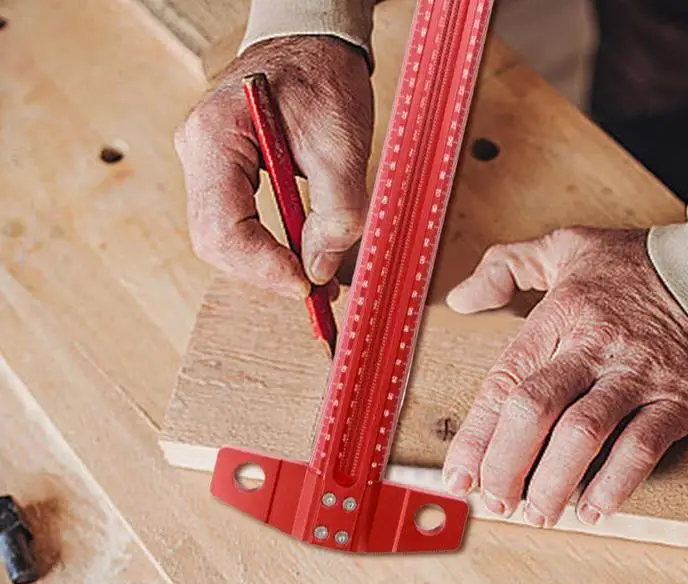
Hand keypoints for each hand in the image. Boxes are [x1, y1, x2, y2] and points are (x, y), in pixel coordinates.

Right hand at [174, 36, 373, 297]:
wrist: (312, 42)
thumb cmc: (323, 77)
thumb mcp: (343, 146)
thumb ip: (337, 213)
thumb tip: (321, 270)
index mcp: (216, 138)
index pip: (223, 228)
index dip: (264, 267)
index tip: (307, 285)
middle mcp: (198, 153)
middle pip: (217, 243)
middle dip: (266, 273)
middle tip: (315, 290)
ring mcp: (206, 165)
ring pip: (224, 240)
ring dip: (267, 266)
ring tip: (313, 276)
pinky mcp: (222, 175)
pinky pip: (235, 226)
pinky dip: (267, 250)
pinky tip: (298, 256)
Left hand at [442, 227, 687, 526]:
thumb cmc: (641, 264)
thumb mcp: (567, 246)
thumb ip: (506, 267)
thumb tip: (461, 299)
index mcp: (560, 315)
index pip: (505, 381)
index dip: (476, 434)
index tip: (458, 475)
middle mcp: (594, 346)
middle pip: (535, 410)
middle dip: (506, 463)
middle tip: (496, 501)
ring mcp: (638, 374)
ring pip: (584, 434)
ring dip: (553, 482)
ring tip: (537, 514)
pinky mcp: (680, 398)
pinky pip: (643, 447)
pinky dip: (616, 484)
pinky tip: (594, 509)